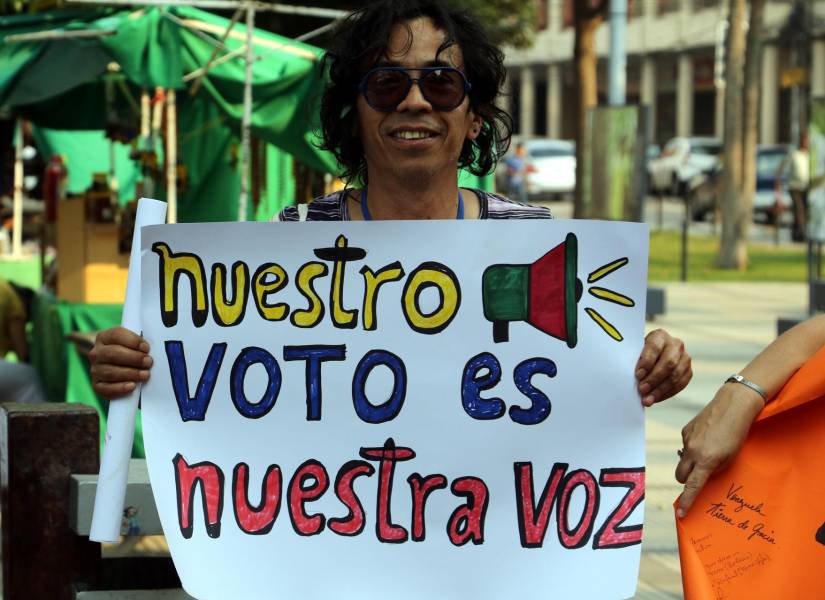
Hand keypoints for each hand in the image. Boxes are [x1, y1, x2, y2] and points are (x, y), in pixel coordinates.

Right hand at [89, 327, 152, 399]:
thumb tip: (154, 348)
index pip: (116, 335)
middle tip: (148, 362)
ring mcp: (95, 370)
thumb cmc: (131, 353)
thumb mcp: (133, 344)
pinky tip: (132, 387)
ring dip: (130, 373)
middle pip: (113, 353)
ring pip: (111, 372)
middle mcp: (97, 353)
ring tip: (145, 375)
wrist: (119, 368)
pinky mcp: (97, 385)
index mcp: (105, 337)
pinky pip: (106, 388)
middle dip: (134, 358)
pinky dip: (120, 388)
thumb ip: (140, 344)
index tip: (146, 348)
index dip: (133, 341)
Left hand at [635, 328, 691, 405]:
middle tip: (642, 389)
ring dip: (660, 389)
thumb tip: (627, 374)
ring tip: (647, 399)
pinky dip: (667, 393)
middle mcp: (675, 344)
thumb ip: (634, 359)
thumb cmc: (640, 354)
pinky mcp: (688, 370)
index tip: (638, 375)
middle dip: (654, 378)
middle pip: (668, 362)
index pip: (655, 347)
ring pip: (675, 375)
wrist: (653, 356)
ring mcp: (685, 357)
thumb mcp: (636, 351)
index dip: (647, 362)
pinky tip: (655, 399)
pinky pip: (680, 384)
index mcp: (660, 335)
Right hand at [675, 385, 763, 516]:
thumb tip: (704, 475)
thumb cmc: (737, 433)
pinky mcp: (685, 429)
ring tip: (708, 451)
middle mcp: (692, 451)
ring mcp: (687, 440)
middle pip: (680, 475)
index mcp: (706, 461)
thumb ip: (716, 469)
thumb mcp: (732, 456)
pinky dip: (693, 446)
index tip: (681, 513)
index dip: (687, 501)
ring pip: (683, 459)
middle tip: (698, 477)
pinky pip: (685, 445)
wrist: (732, 405)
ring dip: (691, 462)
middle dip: (686, 480)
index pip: (693, 486)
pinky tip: (707, 437)